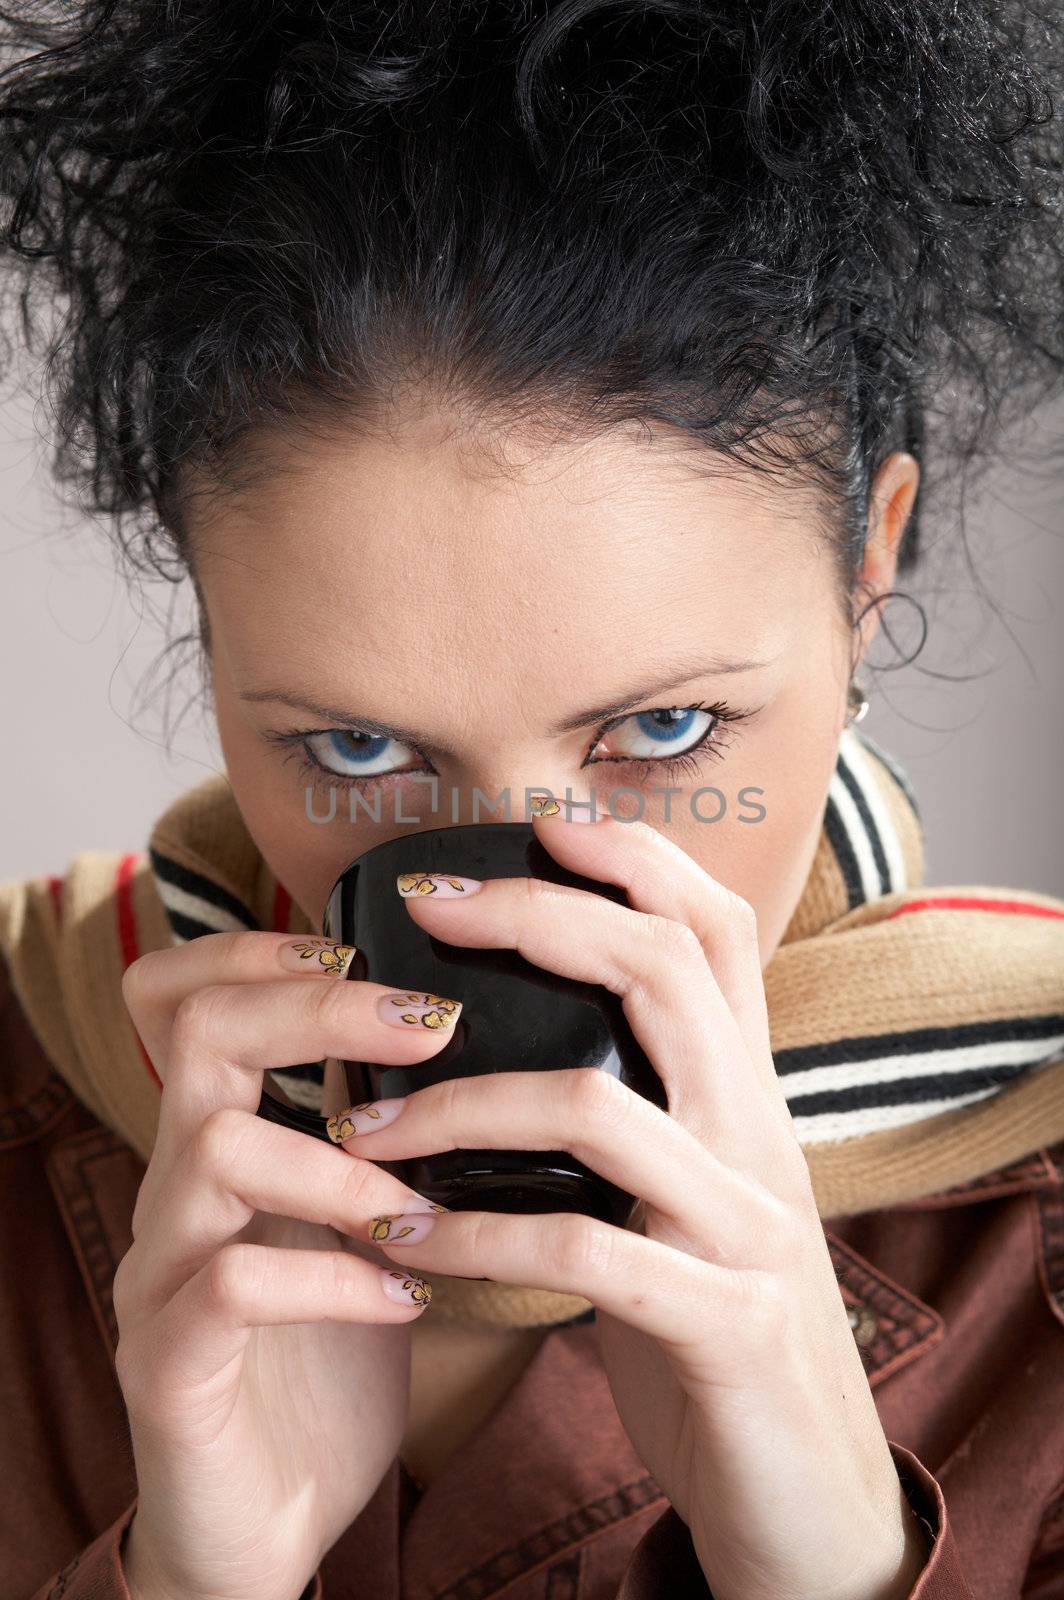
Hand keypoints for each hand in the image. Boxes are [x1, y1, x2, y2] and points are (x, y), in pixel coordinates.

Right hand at [114, 933, 458, 1599]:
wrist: (271, 1519)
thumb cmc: (333, 1355)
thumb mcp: (363, 1223)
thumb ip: (388, 1139)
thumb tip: (492, 1045)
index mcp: (221, 1141)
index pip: (187, 996)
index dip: (258, 950)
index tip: (363, 954)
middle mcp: (174, 1189)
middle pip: (205, 1032)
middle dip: (321, 1011)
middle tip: (430, 1025)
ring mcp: (159, 1273)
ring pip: (215, 1145)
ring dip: (340, 1162)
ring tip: (416, 1204)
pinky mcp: (167, 1363)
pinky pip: (228, 1285)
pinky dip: (332, 1276)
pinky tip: (405, 1296)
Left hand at [327, 808, 931, 1599]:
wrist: (803, 1476)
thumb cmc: (708, 1310)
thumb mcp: (683, 1187)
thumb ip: (631, 1106)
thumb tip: (505, 1036)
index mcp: (747, 1091)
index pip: (713, 930)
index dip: (635, 858)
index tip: (536, 822)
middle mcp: (757, 1135)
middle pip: (661, 974)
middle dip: (538, 919)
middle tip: (427, 905)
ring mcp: (747, 1226)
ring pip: (600, 1110)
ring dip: (460, 1104)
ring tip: (363, 1125)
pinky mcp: (720, 1322)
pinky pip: (583, 1255)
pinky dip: (480, 1240)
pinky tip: (409, 1238)